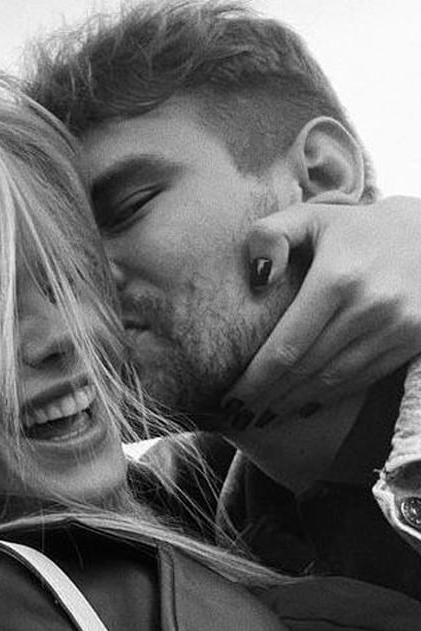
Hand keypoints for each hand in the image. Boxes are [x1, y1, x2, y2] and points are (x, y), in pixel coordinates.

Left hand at [221, 196, 420, 426]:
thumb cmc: (354, 228)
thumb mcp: (309, 216)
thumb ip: (270, 234)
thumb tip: (256, 277)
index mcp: (337, 279)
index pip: (286, 346)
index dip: (255, 379)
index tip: (228, 398)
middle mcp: (370, 307)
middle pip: (307, 369)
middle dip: (267, 396)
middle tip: (237, 413)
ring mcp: (397, 327)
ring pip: (335, 381)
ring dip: (295, 402)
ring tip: (263, 413)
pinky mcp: (414, 339)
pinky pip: (364, 378)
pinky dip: (330, 396)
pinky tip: (303, 404)